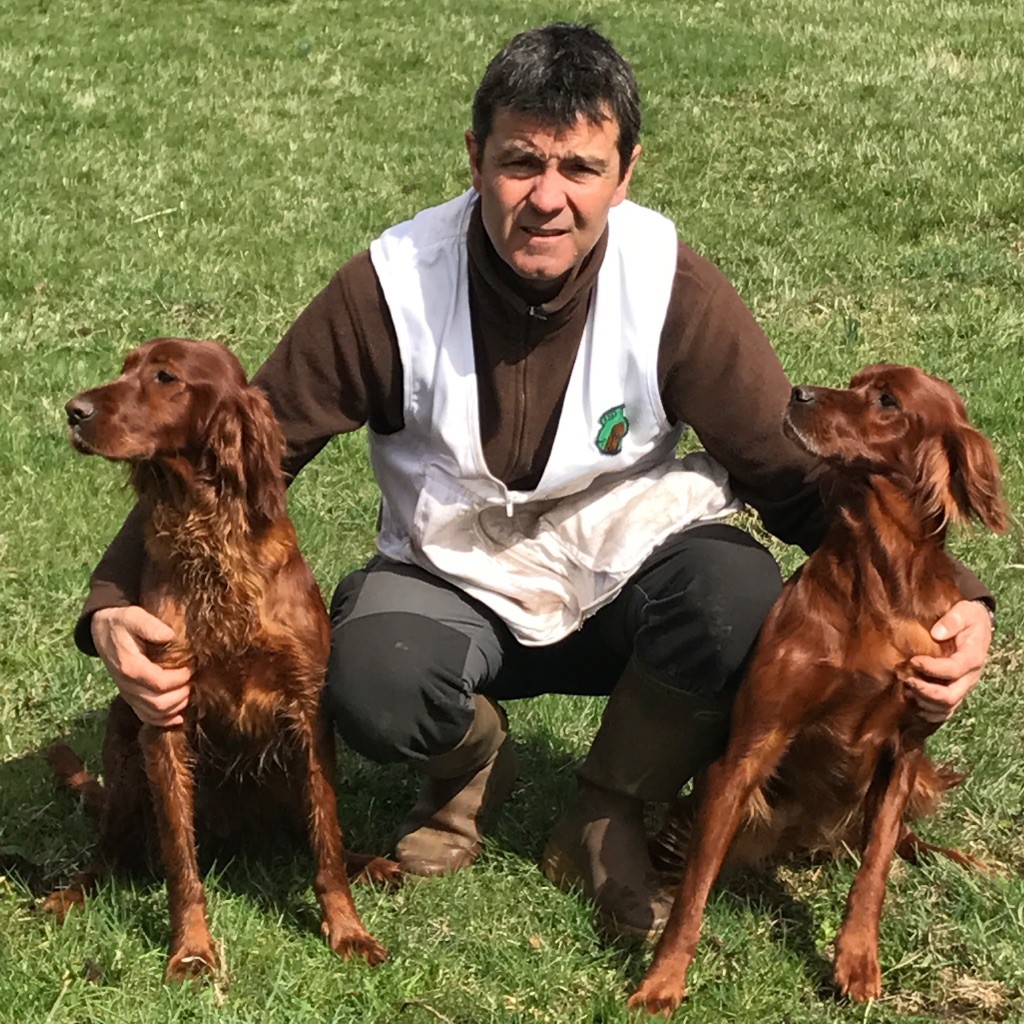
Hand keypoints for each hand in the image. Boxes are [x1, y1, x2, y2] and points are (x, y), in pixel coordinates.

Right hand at [91, 606, 190, 726]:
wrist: (103, 631)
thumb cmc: (123, 623)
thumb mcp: (134, 617)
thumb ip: (150, 625)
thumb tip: (169, 635)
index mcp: (130, 666)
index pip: (159, 683)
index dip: (179, 679)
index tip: (190, 669)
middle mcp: (126, 685)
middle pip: (158, 703)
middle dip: (180, 696)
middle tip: (192, 683)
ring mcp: (127, 693)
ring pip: (153, 713)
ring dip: (175, 708)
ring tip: (187, 695)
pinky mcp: (130, 697)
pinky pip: (145, 717)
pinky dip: (163, 720)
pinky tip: (177, 717)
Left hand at [907, 600, 992, 723]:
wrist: (976, 625)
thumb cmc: (967, 617)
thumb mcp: (964, 612)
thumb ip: (952, 620)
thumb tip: (937, 633)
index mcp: (973, 658)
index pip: (953, 670)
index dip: (931, 668)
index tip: (913, 660)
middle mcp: (969, 677)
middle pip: (950, 696)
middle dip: (925, 691)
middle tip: (905, 678)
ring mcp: (962, 687)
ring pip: (945, 707)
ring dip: (923, 702)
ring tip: (905, 687)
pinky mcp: (954, 691)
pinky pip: (943, 711)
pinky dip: (927, 710)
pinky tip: (911, 700)